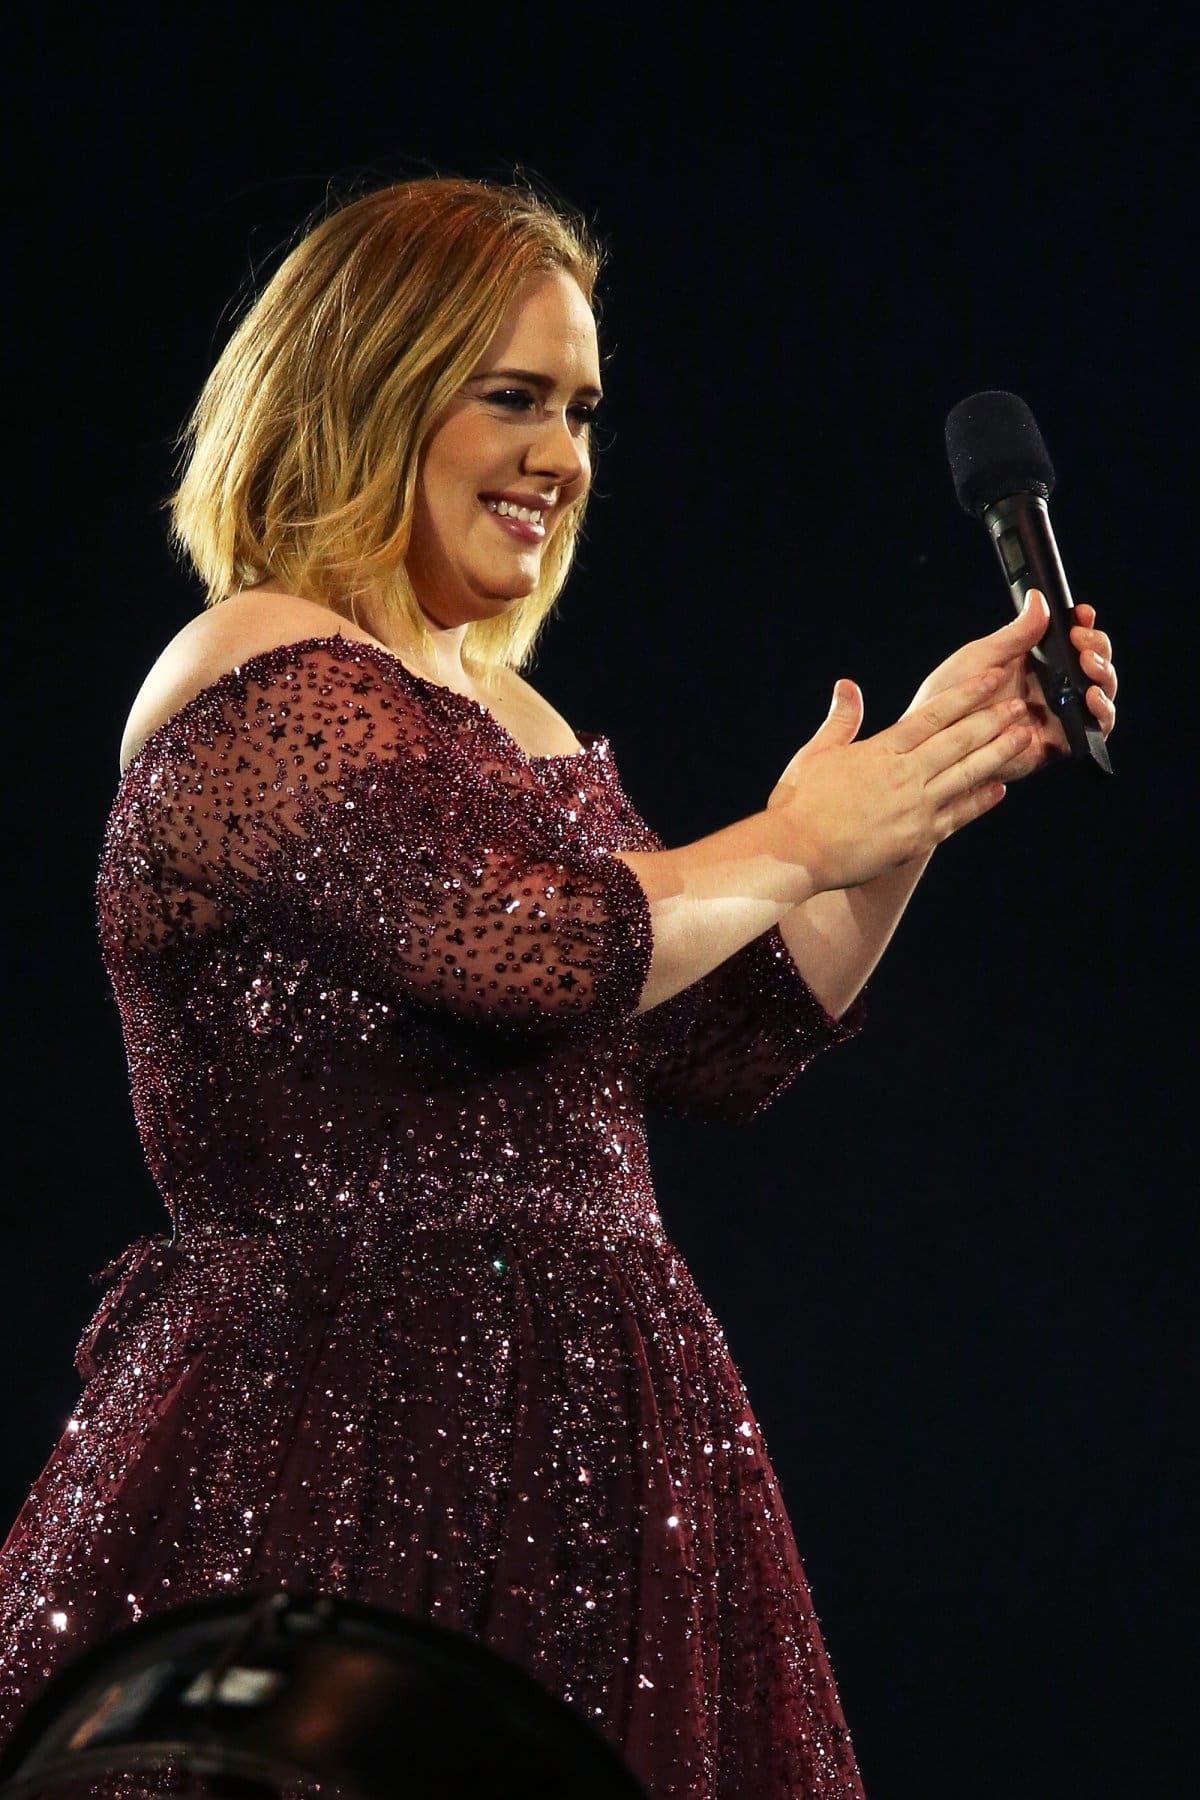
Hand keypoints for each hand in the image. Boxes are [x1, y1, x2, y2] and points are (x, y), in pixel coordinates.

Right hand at [766, 669, 1031, 891]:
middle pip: (958, 741)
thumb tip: (848, 686)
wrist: (797, 853)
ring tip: (1024, 738)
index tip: (990, 679)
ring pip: (967, 774)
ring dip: (998, 754)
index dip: (965, 695)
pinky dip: (980, 801)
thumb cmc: (800, 804)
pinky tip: (1000, 788)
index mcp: (880, 751)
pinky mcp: (918, 837)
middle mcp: (905, 776)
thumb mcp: (816, 754)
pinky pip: (958, 815)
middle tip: (1020, 706)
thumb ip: (841, 720)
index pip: (932, 716)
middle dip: (993, 721)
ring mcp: (915, 808)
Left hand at [908, 591, 1118, 779]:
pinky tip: (1091, 697)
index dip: (1084, 627)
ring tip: (1089, 664)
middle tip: (1082, 641)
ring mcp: (1057, 716)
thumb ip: (1014, 634)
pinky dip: (1102, 712)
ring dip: (1104, 676)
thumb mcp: (981, 658)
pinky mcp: (1058, 743)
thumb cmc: (947, 698)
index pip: (1071, 641)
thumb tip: (1039, 600)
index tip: (1083, 614)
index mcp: (1033, 664)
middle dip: (1098, 648)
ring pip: (1100, 694)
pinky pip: (1093, 730)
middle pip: (1094, 665)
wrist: (933, 743)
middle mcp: (1050, 689)